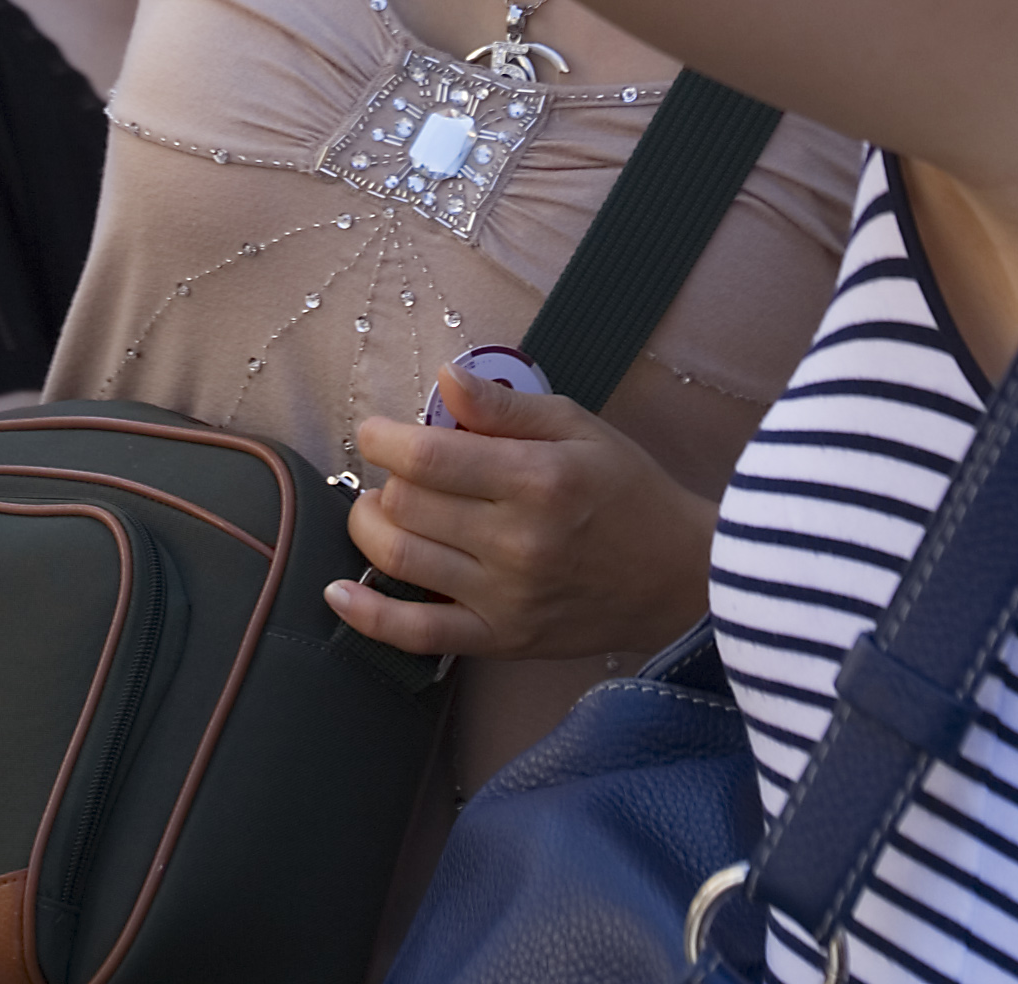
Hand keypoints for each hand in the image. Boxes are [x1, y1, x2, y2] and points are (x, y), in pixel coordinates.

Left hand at [322, 372, 714, 661]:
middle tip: (395, 469)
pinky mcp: (500, 640)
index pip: (428, 457)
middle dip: (383, 479)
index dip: (382, 438)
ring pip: (400, 560)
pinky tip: (338, 592)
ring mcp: (504, 597)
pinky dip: (366, 616)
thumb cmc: (628, 491)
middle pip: (406, 506)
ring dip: (370, 529)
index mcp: (535, 480)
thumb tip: (443, 377)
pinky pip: (416, 635)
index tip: (375, 431)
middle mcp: (515, 542)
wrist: (679, 578)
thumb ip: (505, 406)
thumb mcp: (578, 427)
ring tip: (378, 510)